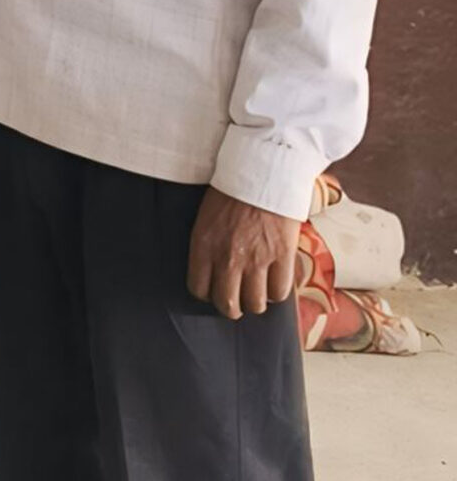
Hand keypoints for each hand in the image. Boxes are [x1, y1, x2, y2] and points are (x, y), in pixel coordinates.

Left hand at [187, 187, 302, 320]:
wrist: (262, 172)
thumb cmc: (231, 192)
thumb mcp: (206, 218)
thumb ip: (208, 247)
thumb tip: (213, 272)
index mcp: (203, 246)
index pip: (198, 289)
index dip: (208, 294)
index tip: (214, 289)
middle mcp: (228, 257)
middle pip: (227, 304)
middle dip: (232, 307)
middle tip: (237, 300)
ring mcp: (257, 259)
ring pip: (255, 303)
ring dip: (256, 301)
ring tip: (257, 291)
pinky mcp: (283, 256)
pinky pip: (280, 292)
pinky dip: (278, 292)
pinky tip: (275, 281)